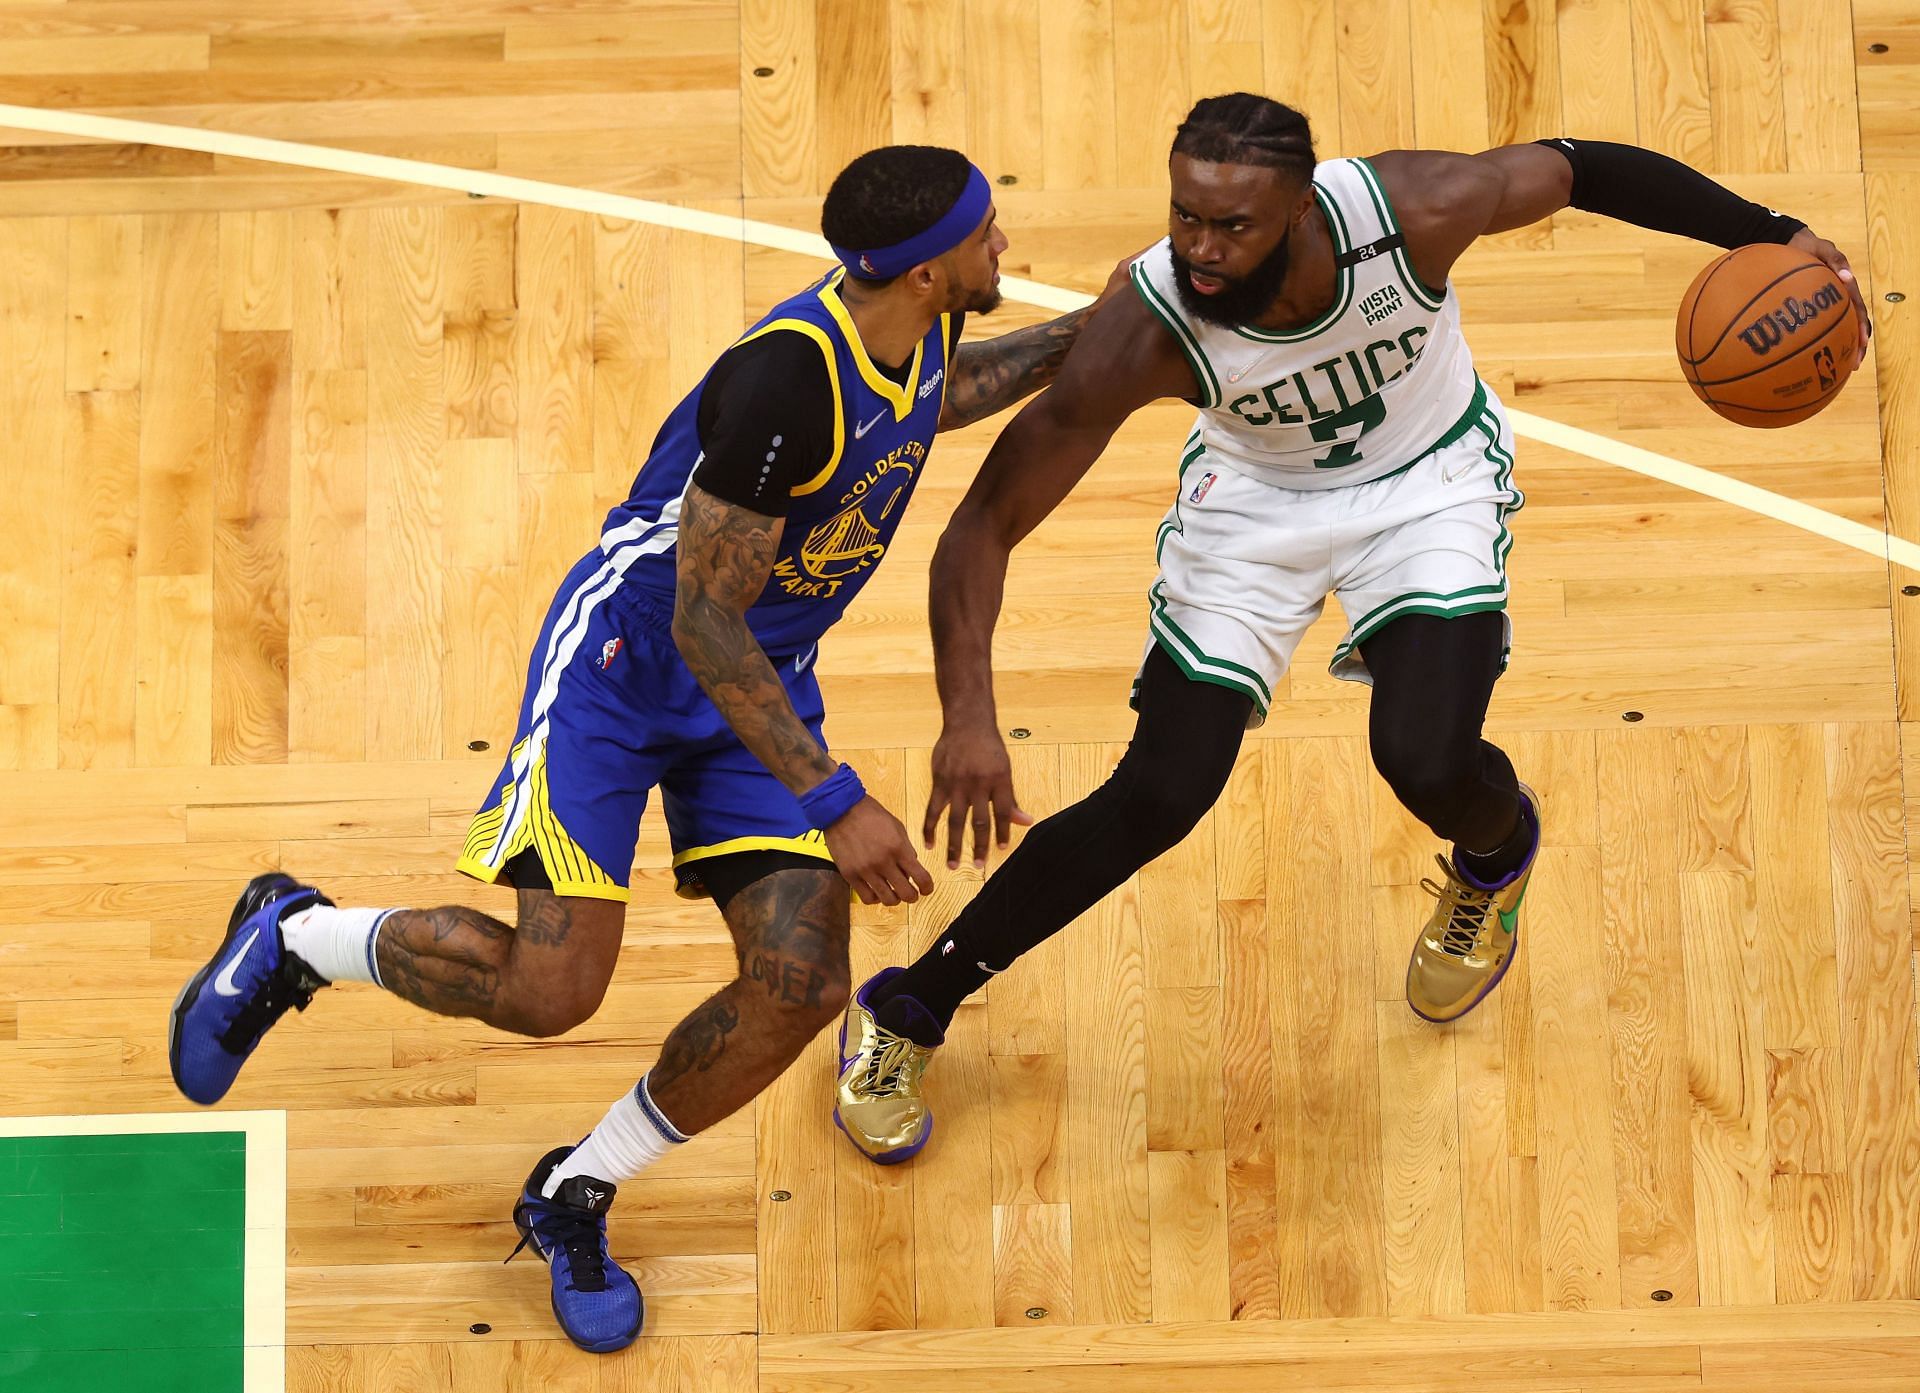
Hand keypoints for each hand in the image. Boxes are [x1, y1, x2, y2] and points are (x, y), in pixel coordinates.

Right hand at [823, 796, 934, 906]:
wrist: (841, 809)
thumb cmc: (870, 814)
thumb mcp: (897, 827)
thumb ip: (907, 848)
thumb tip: (912, 868)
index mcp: (898, 848)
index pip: (921, 878)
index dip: (927, 887)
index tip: (926, 889)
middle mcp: (883, 862)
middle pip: (906, 894)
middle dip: (913, 896)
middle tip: (912, 893)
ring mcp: (865, 870)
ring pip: (887, 900)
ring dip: (895, 899)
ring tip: (894, 893)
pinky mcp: (850, 874)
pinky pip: (867, 898)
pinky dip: (876, 898)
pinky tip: (877, 891)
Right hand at [924, 722, 1031, 869]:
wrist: (967, 722)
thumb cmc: (989, 747)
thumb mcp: (1005, 769)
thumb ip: (1011, 798)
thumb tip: (1026, 821)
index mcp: (999, 781)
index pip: (1003, 813)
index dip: (1003, 832)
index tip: (1001, 849)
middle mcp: (979, 785)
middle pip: (980, 822)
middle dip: (980, 845)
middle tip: (979, 865)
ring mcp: (957, 785)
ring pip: (956, 821)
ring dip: (955, 845)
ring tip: (954, 865)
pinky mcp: (940, 783)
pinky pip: (933, 810)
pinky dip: (930, 828)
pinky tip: (929, 843)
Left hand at [1790, 227, 1871, 369]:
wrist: (1787, 244)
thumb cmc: (1804, 247)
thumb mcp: (1820, 248)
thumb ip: (1834, 260)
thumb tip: (1848, 277)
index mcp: (1843, 285)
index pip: (1856, 309)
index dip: (1860, 326)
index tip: (1861, 342)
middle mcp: (1837, 297)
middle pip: (1851, 323)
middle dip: (1855, 344)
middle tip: (1855, 363)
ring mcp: (1824, 303)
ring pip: (1836, 327)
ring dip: (1840, 345)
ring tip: (1840, 367)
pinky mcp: (1810, 307)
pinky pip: (1815, 324)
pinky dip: (1816, 340)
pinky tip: (1809, 356)